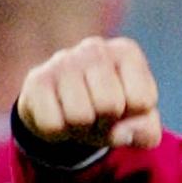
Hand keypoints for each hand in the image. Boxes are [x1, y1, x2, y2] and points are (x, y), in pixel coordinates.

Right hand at [18, 36, 161, 148]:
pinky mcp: (35, 80)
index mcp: (126, 52)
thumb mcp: (137, 120)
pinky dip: (59, 132)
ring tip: (80, 115)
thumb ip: (146, 130)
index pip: (141, 100)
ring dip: (81, 128)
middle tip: (99, 114)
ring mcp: (62, 60)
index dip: (132, 116)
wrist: (64, 108)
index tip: (123, 108)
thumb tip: (123, 134)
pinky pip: (52, 125)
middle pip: (109, 106)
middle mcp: (95, 48)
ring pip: (80, 117)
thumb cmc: (111, 109)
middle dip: (106, 122)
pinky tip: (59, 115)